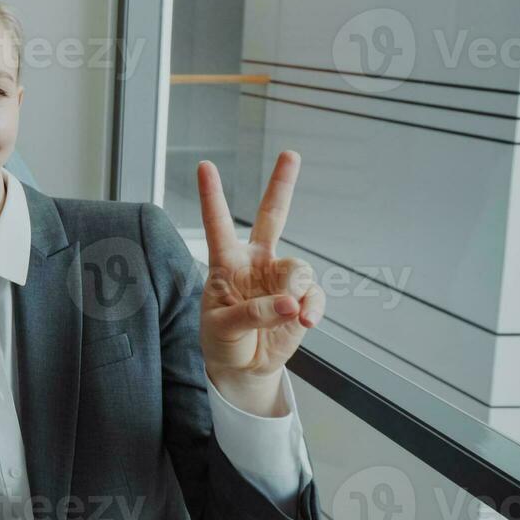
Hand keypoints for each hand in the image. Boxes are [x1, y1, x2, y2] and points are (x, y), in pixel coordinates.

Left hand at [197, 151, 325, 415]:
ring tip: (290, 313)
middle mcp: (256, 262)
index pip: (218, 224)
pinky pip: (315, 296)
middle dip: (282, 185)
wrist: (243, 366)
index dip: (212, 196)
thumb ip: (253, 312)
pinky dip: (313, 308)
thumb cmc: (222, 339)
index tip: (204, 165)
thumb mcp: (223, 327)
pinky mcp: (303, 300)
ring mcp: (281, 279)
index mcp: (226, 262)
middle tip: (291, 154)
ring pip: (298, 269)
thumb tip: (291, 303)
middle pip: (273, 217)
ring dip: (295, 291)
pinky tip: (305, 320)